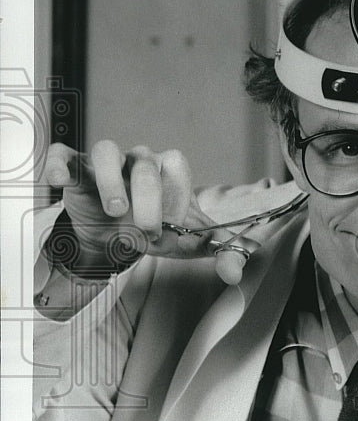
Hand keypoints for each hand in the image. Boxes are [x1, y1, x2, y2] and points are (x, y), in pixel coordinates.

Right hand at [43, 141, 258, 283]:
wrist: (118, 240)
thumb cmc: (157, 231)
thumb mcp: (189, 243)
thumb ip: (221, 252)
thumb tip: (237, 271)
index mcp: (168, 170)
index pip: (176, 164)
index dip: (176, 193)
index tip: (173, 227)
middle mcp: (138, 161)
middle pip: (145, 163)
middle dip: (149, 198)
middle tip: (148, 230)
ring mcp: (106, 164)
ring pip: (107, 149)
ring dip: (112, 180)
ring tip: (115, 211)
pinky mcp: (77, 171)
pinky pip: (64, 154)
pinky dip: (60, 163)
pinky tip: (58, 181)